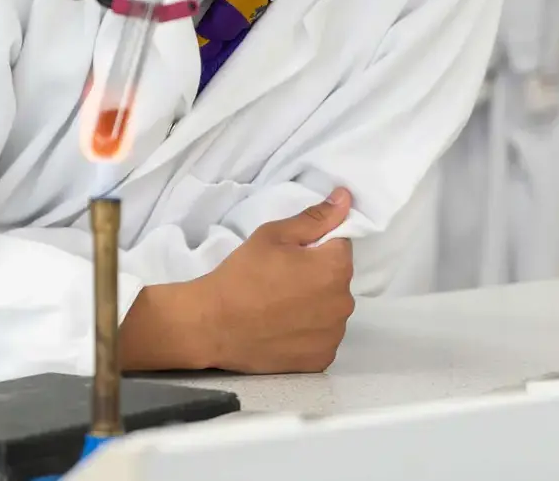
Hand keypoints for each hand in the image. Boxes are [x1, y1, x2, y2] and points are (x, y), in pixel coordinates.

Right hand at [123, 189, 355, 373]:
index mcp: (335, 268)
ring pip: (330, 310)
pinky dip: (308, 332)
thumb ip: (314, 218)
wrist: (213, 324)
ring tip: (278, 307)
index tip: (289, 255)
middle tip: (279, 280)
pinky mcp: (321, 359)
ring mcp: (333, 335)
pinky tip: (282, 329)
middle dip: (316, 276)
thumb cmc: (242, 274)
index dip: (314, 247)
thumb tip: (345, 198)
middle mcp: (343, 303)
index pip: (340, 245)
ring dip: (314, 306)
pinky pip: (322, 337)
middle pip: (337, 280)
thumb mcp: (273, 235)